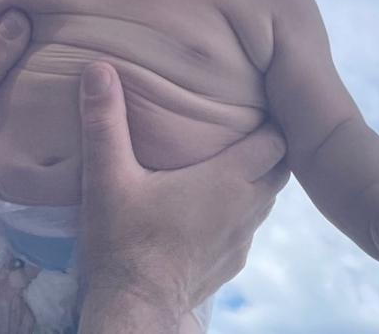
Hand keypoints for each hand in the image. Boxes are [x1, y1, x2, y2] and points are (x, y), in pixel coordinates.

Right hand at [79, 61, 288, 328]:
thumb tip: (98, 68)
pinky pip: (249, 226)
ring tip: (230, 161)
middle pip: (281, 166)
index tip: (252, 105)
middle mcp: (246, 206)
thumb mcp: (108, 177)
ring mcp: (243, 239)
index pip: (277, 140)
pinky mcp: (233, 263)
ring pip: (267, 197)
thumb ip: (105, 122)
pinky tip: (212, 208)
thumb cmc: (124, 241)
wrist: (133, 311)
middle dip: (269, 146)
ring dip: (256, 178)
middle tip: (242, 127)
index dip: (270, 121)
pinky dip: (241, 210)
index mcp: (229, 178)